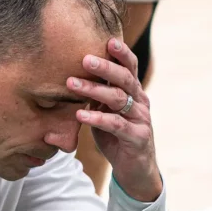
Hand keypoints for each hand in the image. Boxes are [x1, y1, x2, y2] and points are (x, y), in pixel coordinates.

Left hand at [68, 37, 161, 201]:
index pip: (130, 67)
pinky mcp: (137, 138)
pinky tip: (80, 114)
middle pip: (125, 79)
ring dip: (94, 90)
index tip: (107, 40)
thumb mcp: (105, 113)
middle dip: (104, 67)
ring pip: (119, 99)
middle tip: (84, 59)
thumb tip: (70, 78)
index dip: (121, 53)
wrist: (135, 170)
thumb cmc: (117, 138)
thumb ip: (96, 97)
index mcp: (134, 92)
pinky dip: (97, 118)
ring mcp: (141, 120)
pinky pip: (116, 124)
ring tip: (71, 84)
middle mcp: (140, 102)